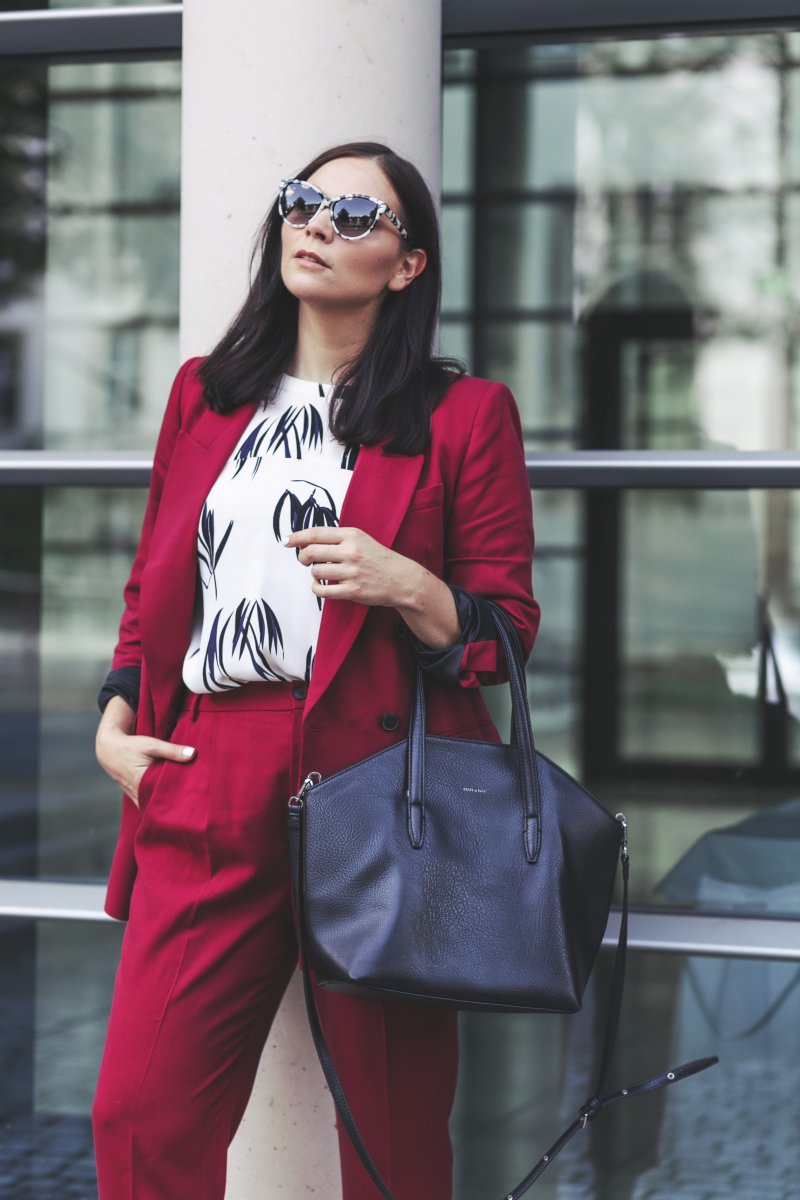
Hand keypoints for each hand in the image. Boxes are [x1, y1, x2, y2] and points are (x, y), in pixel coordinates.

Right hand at [96, 695, 194, 807]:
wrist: (109, 749)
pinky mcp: (134, 794)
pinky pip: (147, 802)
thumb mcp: (152, 745)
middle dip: (173, 805)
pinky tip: (169, 800)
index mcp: (142, 783)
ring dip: (164, 804)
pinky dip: (156, 802)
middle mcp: (138, 793)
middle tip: (192, 804)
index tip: (193, 800)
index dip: (177, 800)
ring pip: (152, 805)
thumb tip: (193, 753)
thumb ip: (172, 750)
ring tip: (183, 804)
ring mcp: (134, 796)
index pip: (164, 798)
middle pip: (158, 804)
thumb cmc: (131, 746)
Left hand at [285, 526, 418, 607]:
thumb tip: (305, 542)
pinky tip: (321, 585)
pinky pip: (322, 590)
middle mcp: (351, 552)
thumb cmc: (378, 559)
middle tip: (305, 560)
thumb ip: (337, 539)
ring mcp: (351, 572)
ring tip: (322, 573)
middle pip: (311, 552)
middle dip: (303, 557)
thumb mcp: (361, 540)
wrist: (401, 579)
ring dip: (313, 573)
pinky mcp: (352, 591)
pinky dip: (316, 588)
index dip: (297, 537)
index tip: (287, 541)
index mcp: (352, 535)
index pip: (316, 533)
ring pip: (315, 571)